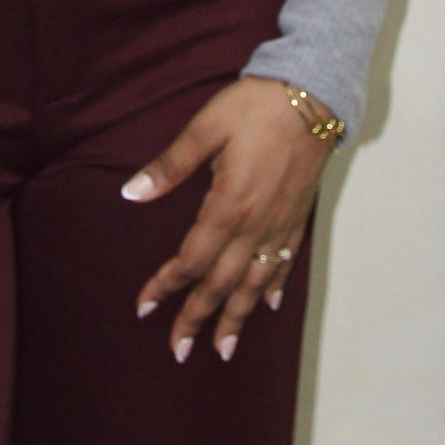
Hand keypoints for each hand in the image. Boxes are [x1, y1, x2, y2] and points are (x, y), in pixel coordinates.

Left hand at [123, 76, 335, 361]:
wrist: (313, 94)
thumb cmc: (255, 105)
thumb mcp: (205, 127)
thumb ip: (170, 166)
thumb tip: (131, 193)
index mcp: (228, 205)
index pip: (191, 260)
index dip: (166, 285)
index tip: (144, 307)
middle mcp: (256, 225)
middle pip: (221, 283)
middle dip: (198, 318)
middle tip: (179, 351)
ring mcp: (280, 224)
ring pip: (254, 283)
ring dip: (236, 317)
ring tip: (223, 348)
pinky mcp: (297, 216)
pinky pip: (283, 263)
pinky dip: (272, 287)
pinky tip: (266, 305)